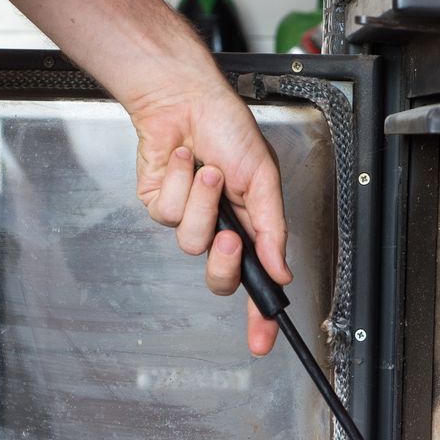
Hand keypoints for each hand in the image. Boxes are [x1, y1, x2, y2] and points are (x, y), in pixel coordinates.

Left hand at [130, 64, 292, 355]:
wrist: (185, 99)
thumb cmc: (226, 129)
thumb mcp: (264, 179)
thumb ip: (273, 229)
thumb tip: (281, 270)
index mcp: (249, 228)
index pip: (255, 282)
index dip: (259, 317)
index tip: (262, 340)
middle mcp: (218, 230)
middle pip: (219, 279)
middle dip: (224, 261)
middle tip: (229, 235)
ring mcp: (187, 221)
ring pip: (191, 242)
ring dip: (202, 202)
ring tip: (206, 171)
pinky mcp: (158, 205)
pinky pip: (168, 214)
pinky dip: (179, 183)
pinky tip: (184, 161)